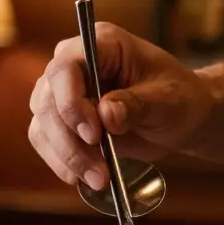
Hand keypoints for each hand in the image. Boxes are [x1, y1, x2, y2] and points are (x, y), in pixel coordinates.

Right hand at [28, 22, 212, 190]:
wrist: (180, 118)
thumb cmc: (179, 99)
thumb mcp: (169, 101)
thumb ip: (138, 105)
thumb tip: (106, 114)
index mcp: (103, 45)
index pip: (66, 68)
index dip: (71, 103)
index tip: (94, 135)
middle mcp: (75, 63)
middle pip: (47, 101)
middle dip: (69, 142)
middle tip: (99, 172)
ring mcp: (63, 91)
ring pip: (43, 125)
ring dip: (66, 157)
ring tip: (99, 179)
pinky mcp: (62, 119)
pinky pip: (47, 141)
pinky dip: (62, 163)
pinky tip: (84, 178)